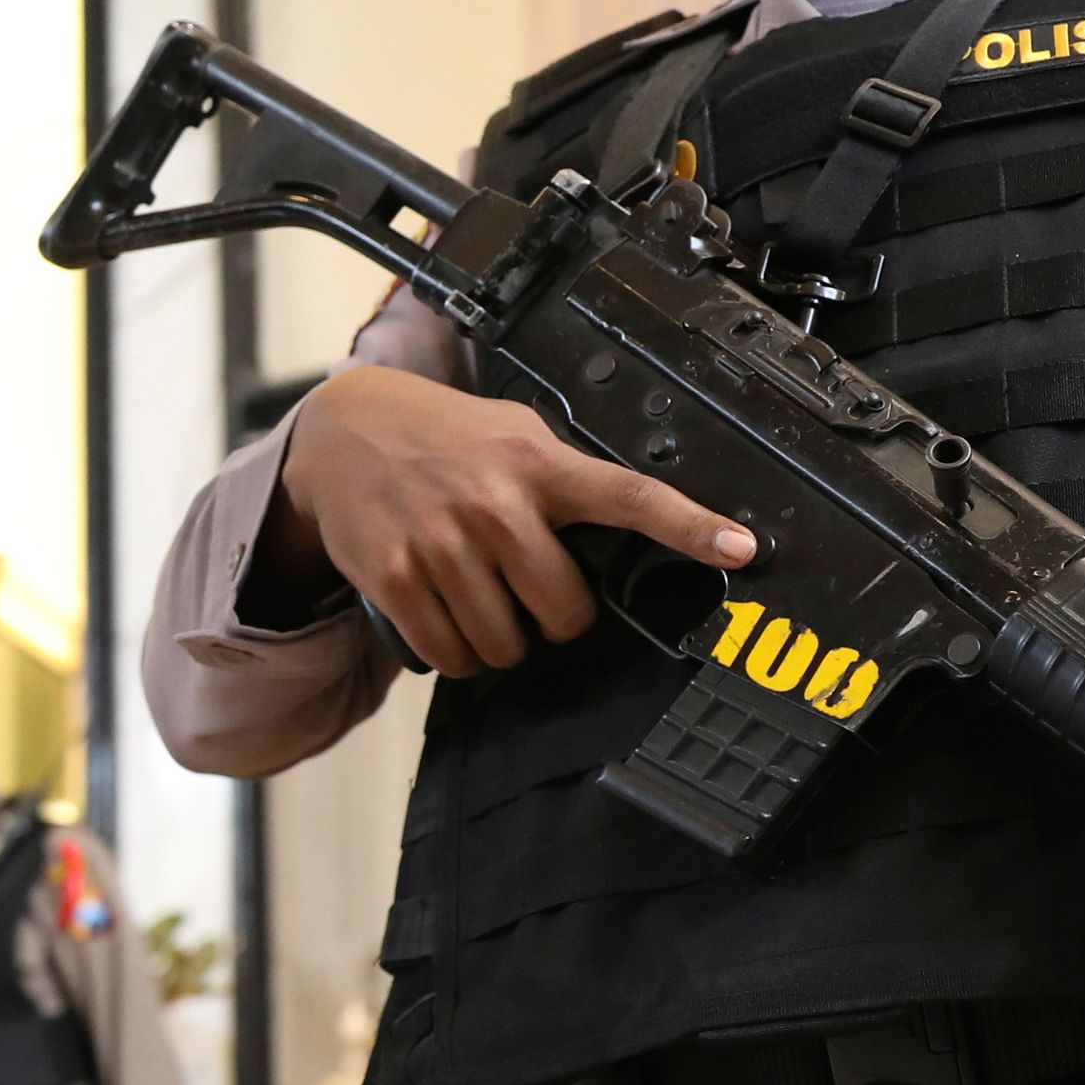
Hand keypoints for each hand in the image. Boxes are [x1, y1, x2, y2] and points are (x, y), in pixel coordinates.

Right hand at [266, 365, 756, 676]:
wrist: (344, 430)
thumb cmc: (444, 437)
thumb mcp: (514, 434)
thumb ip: (565, 477)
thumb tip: (627, 526)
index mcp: (538, 464)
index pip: (628, 496)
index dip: (689, 525)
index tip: (740, 547)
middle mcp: (494, 504)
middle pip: (564, 612)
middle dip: (556, 619)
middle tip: (531, 593)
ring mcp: (442, 544)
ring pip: (505, 645)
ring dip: (502, 641)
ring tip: (484, 600)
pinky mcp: (396, 577)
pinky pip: (450, 654)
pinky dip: (456, 652)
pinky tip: (449, 618)